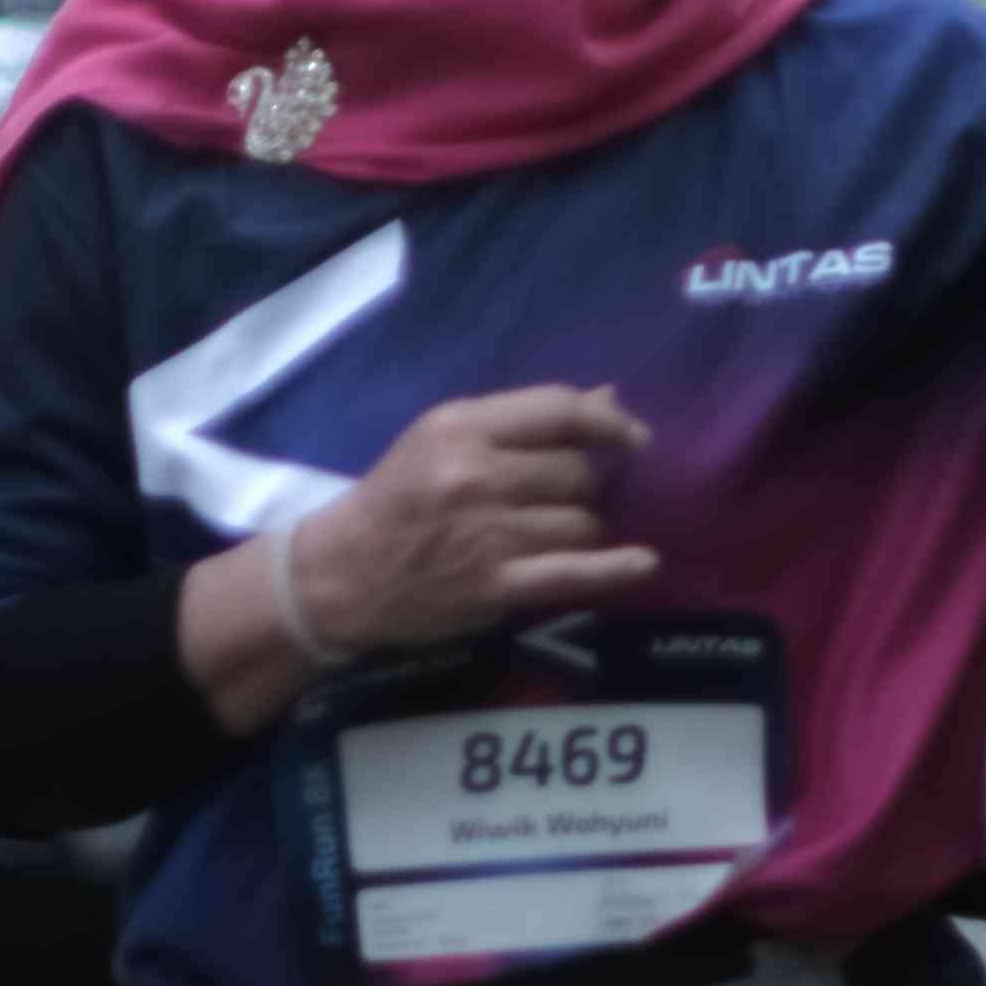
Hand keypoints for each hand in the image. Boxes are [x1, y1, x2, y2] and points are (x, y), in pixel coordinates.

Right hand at [289, 385, 655, 655]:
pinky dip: (616, 568)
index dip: (608, 420)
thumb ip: (521, 421)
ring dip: (583, 525)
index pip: (558, 411)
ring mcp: (489, 534)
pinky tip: (645, 562)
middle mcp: (478, 476)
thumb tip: (610, 399)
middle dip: (589, 481)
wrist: (339, 576)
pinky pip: (574, 573)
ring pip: (581, 521)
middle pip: (578, 470)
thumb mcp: (441, 439)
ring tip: (557, 529)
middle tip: (571, 494)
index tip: (630, 436)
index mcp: (461, 428)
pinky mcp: (496, 586)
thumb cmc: (395, 499)